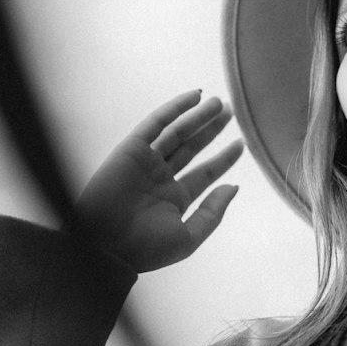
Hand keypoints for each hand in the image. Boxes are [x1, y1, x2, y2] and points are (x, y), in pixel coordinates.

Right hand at [77, 91, 243, 271]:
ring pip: (178, 133)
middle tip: (232, 112)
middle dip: (211, 130)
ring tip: (221, 104)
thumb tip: (234, 188)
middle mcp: (161, 178)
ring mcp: (146, 163)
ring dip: (198, 116)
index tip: (241, 144)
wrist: (105, 245)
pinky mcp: (131, 149)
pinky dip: (175, 109)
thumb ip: (213, 213)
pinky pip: (156, 124)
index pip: (204, 174)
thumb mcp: (188, 237)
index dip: (224, 159)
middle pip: (192, 148)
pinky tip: (196, 96)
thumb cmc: (146, 248)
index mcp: (175, 199)